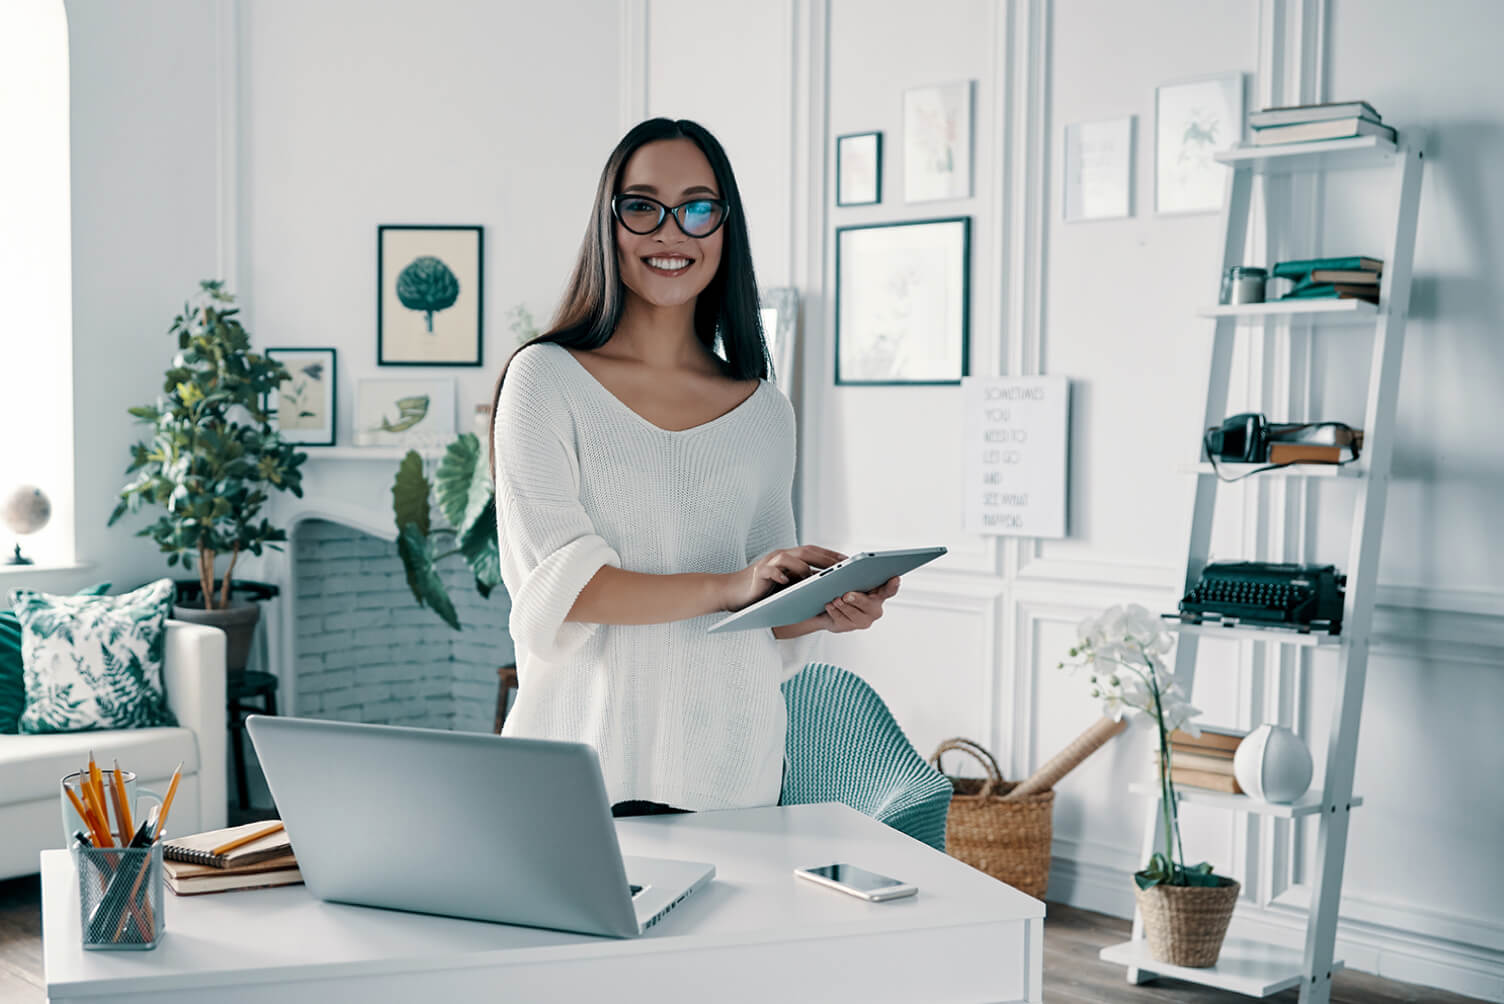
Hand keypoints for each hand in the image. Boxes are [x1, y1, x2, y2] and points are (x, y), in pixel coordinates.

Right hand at [720, 545, 846, 612]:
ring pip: (790, 558)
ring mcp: (769, 562)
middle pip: (807, 551)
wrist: (733, 592)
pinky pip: (771, 570)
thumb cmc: (762, 591)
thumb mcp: (786, 585)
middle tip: (843, 566)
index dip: (832, 555)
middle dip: (825, 558)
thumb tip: (827, 587)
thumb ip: (801, 582)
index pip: (814, 552)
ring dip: (805, 567)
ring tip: (817, 578)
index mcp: (790, 558)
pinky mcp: (758, 572)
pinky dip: (780, 574)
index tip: (850, 562)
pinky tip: (787, 581)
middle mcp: (781, 555)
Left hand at [811, 576, 899, 633]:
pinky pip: (842, 620)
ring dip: (843, 606)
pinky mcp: (849, 627)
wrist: (824, 606)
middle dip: (858, 599)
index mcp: (877, 593)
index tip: (894, 579)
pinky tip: (829, 605)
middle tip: (847, 595)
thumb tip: (845, 563)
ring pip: (854, 614)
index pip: (889, 590)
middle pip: (870, 605)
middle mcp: (874, 608)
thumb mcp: (846, 577)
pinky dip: (835, 612)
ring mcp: (862, 620)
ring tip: (835, 599)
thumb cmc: (841, 589)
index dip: (893, 585)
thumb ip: (850, 571)